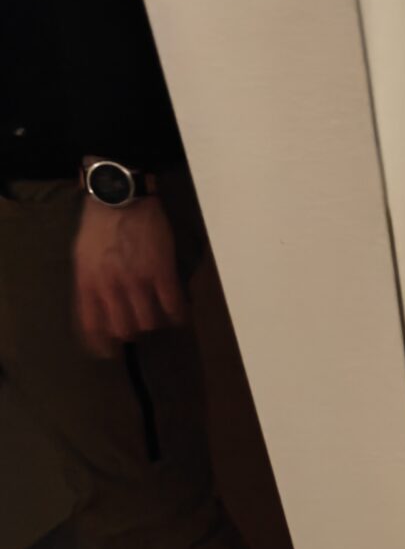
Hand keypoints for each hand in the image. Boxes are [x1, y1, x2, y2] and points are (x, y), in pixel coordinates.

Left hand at [72, 194, 187, 358]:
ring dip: (155, 321)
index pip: (93, 326)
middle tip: (139, 325)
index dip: (101, 345)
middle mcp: (111, 286)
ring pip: (149, 322)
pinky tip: (180, 312)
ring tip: (159, 314)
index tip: (110, 353)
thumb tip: (98, 308)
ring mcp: (138, 281)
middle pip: (125, 329)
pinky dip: (178, 314)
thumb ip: (88, 283)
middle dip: (133, 330)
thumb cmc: (99, 224)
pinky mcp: (162, 272)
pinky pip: (173, 307)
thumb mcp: (81, 255)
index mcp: (88, 283)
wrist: (121, 196)